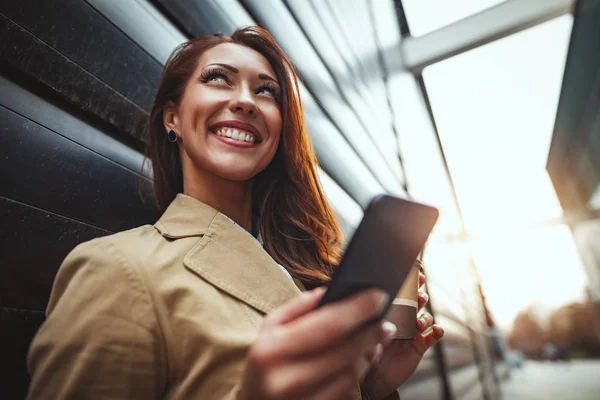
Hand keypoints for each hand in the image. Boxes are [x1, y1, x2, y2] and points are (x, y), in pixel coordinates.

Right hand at [238, 287, 397, 399]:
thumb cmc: (265, 362)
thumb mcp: (270, 329)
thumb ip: (297, 307)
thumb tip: (330, 291)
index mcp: (274, 350)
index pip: (328, 325)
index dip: (358, 309)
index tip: (378, 295)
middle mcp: (288, 380)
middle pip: (346, 352)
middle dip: (371, 333)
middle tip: (384, 322)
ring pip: (351, 375)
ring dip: (368, 355)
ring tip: (374, 340)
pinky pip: (347, 393)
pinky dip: (359, 375)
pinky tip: (361, 361)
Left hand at [363, 266, 444, 399]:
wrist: (371, 376)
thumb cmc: (364, 349)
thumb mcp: (362, 328)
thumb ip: (367, 314)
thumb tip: (366, 298)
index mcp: (389, 309)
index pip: (400, 290)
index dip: (409, 280)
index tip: (414, 271)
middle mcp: (403, 316)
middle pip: (416, 300)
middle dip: (419, 293)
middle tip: (419, 292)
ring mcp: (413, 329)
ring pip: (425, 316)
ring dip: (425, 315)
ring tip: (419, 322)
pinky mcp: (420, 344)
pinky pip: (434, 335)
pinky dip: (438, 331)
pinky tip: (437, 330)